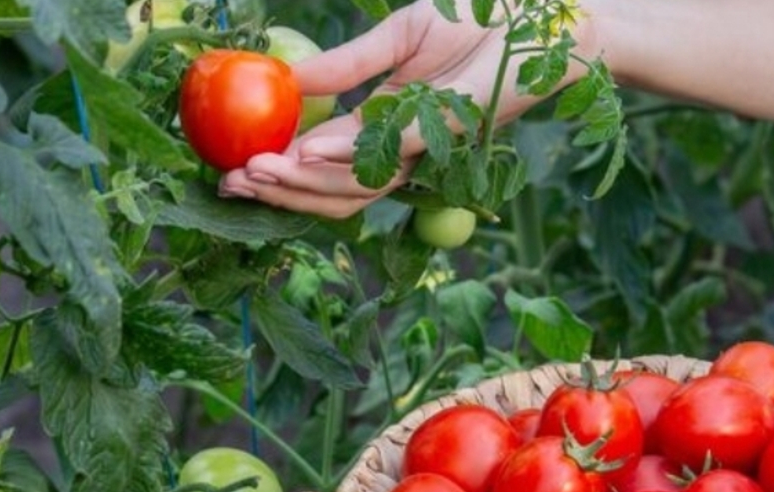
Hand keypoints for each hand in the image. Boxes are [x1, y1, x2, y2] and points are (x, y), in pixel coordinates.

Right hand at [219, 1, 567, 217]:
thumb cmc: (479, 20)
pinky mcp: (450, 131)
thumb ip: (350, 64)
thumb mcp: (400, 36)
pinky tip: (303, 154)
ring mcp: (428, 145)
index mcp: (390, 126)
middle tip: (233, 184)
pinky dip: (343, 157)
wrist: (541, 16)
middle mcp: (406, 147)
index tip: (234, 168)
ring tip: (256, 174)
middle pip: (336, 189)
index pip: (328, 162)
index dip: (282, 170)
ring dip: (303, 183)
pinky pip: (391, 152)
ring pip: (358, 185)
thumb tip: (291, 83)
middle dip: (283, 191)